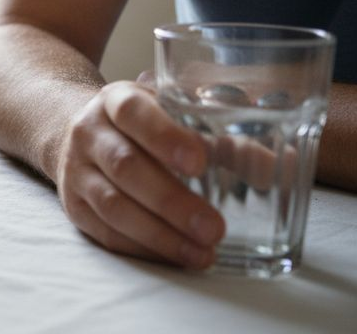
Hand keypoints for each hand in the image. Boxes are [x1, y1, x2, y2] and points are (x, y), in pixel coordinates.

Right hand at [53, 73, 225, 268]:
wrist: (79, 133)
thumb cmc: (143, 126)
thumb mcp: (176, 116)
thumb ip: (226, 140)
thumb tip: (282, 166)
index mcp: (116, 100)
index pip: (134, 113)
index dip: (165, 137)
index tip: (201, 162)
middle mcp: (88, 132)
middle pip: (124, 166)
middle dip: (171, 201)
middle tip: (215, 228)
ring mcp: (76, 171)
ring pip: (113, 205)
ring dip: (160, 234)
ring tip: (202, 253)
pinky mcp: (74, 206)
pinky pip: (106, 233)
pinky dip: (144, 249)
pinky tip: (176, 256)